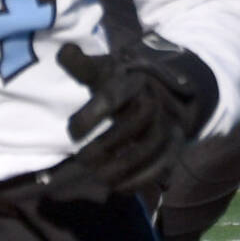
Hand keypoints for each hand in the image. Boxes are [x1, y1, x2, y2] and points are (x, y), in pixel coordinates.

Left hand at [48, 38, 217, 198]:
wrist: (170, 88)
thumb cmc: (124, 81)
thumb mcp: (105, 68)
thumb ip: (82, 65)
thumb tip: (64, 52)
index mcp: (133, 80)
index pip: (113, 95)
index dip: (92, 115)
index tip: (71, 133)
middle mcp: (153, 101)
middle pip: (134, 124)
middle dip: (106, 145)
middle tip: (80, 159)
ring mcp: (167, 123)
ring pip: (149, 148)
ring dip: (122, 167)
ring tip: (97, 178)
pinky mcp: (174, 144)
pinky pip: (162, 165)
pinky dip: (141, 180)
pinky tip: (118, 188)